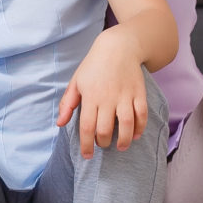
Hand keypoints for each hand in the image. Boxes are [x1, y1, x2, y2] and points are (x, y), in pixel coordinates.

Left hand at [56, 31, 148, 157]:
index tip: (87, 155)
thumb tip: (60, 124)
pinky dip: (140, 127)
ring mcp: (125, 95)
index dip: (86, 144)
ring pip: (126, 124)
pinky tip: (135, 134)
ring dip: (124, 140)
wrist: (118, 47)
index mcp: (90, 96)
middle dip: (103, 142)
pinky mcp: (139, 93)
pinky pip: (142, 114)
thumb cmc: (94, 66)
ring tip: (121, 146)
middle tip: (103, 144)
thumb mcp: (76, 81)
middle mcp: (108, 98)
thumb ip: (68, 104)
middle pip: (105, 129)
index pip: (86, 127)